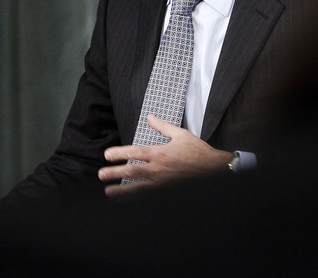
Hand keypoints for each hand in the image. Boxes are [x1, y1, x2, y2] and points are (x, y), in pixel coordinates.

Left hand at [98, 114, 232, 196]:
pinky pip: (149, 196)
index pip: (135, 153)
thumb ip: (162, 127)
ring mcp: (163, 183)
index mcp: (160, 153)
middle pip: (132, 172)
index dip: (119, 154)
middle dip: (115, 173)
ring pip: (138, 188)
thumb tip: (150, 117)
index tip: (107, 155)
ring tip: (108, 192)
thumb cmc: (199, 153)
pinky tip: (127, 201)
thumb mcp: (181, 135)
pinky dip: (137, 199)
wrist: (216, 171)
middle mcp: (159, 169)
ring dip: (122, 190)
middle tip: (101, 175)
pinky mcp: (167, 193)